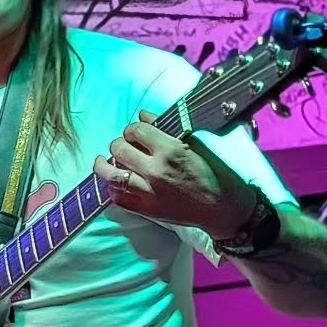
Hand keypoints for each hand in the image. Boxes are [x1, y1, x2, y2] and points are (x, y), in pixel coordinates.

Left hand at [93, 110, 256, 239]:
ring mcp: (149, 193)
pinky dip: (112, 189)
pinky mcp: (147, 210)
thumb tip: (144, 116)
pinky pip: (118, 199)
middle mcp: (156, 171)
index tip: (134, 131)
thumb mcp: (195, 145)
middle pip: (119, 149)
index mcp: (170, 150)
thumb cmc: (214, 175)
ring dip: (105, 165)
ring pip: (112, 175)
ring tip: (104, 161)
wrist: (222, 209)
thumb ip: (166, 129)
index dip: (132, 128)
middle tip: (124, 145)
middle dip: (119, 143)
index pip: (136, 131)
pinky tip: (114, 182)